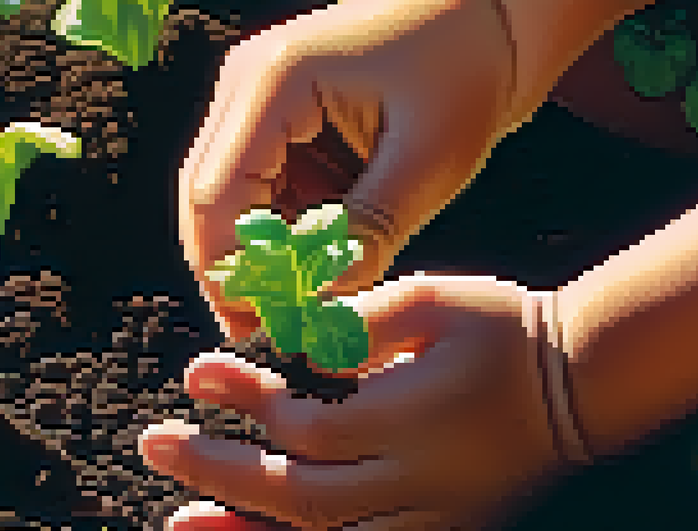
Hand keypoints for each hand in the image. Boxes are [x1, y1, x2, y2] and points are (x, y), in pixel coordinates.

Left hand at [137, 274, 572, 530]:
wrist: (590, 380)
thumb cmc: (506, 326)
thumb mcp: (434, 299)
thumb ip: (359, 323)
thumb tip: (290, 344)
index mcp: (405, 417)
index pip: (304, 426)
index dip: (243, 402)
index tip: (193, 374)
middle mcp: (414, 480)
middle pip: (302, 496)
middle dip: (221, 479)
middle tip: (155, 452)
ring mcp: (437, 517)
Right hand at [178, 0, 524, 343]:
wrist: (492, 19)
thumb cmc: (470, 71)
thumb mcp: (429, 161)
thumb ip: (369, 233)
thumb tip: (321, 303)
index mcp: (275, 82)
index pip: (215, 197)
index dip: (231, 273)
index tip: (264, 328)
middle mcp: (247, 84)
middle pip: (205, 201)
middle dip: (234, 272)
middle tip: (271, 333)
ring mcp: (256, 97)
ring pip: (226, 199)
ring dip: (258, 255)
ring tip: (300, 306)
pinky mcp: (277, 114)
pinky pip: (259, 187)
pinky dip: (281, 231)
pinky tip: (316, 264)